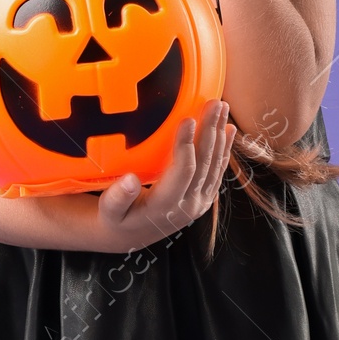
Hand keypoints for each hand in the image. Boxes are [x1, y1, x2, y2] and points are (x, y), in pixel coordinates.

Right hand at [94, 103, 234, 248]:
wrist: (134, 236)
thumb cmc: (118, 218)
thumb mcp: (109, 212)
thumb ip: (117, 198)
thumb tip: (129, 180)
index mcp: (165, 207)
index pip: (183, 171)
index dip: (186, 145)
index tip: (187, 119)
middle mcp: (188, 206)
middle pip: (205, 164)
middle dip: (210, 131)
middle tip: (214, 103)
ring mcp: (200, 202)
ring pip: (215, 165)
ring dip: (220, 135)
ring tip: (222, 108)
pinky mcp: (205, 197)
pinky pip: (218, 171)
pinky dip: (225, 148)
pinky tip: (229, 129)